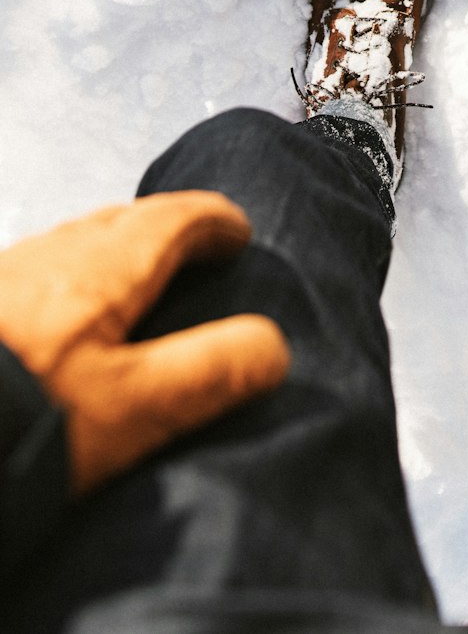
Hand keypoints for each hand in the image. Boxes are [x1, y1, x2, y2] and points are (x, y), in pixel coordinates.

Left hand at [0, 192, 289, 492]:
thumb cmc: (28, 418)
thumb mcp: (135, 409)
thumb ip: (211, 372)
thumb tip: (273, 345)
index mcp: (104, 266)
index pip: (175, 217)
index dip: (215, 220)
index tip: (238, 231)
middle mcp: (53, 253)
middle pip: (120, 220)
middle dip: (163, 227)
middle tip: (194, 251)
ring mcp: (6, 274)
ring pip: (72, 244)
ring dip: (111, 251)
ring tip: (130, 285)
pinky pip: (35, 272)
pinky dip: (67, 280)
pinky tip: (56, 321)